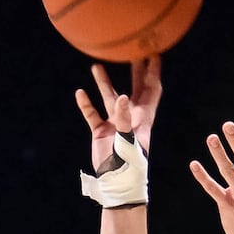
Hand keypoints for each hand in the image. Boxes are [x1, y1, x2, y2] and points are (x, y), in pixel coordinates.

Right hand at [75, 57, 160, 171]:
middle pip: (134, 88)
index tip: (153, 53)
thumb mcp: (128, 139)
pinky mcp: (101, 132)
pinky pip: (92, 114)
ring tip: (96, 66)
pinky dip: (86, 104)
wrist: (117, 181)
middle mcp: (130, 117)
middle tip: (131, 52)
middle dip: (134, 71)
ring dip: (104, 83)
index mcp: (143, 116)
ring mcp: (115, 124)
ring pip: (109, 98)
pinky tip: (80, 93)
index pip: (151, 89)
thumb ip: (124, 118)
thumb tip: (122, 96)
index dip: (153, 72)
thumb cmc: (129, 163)